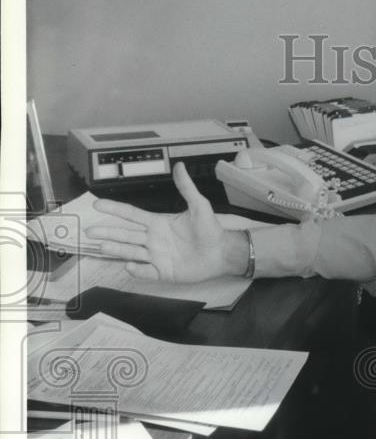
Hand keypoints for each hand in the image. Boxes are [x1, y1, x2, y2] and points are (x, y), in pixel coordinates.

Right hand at [85, 162, 246, 281]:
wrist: (223, 252)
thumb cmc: (211, 230)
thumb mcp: (199, 205)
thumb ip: (186, 187)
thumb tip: (180, 166)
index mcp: (158, 223)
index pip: (132, 215)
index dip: (115, 209)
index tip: (98, 204)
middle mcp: (154, 239)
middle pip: (125, 235)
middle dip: (107, 233)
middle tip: (89, 231)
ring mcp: (157, 256)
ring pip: (131, 252)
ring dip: (116, 250)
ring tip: (101, 246)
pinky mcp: (164, 272)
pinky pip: (146, 271)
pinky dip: (137, 270)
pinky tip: (129, 266)